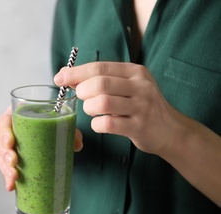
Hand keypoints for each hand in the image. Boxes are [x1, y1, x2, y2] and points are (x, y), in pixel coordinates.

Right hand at [0, 106, 83, 190]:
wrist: (50, 132)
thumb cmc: (51, 124)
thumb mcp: (61, 125)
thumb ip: (70, 131)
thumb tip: (77, 144)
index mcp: (17, 117)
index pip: (4, 122)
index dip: (4, 132)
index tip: (11, 142)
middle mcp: (9, 131)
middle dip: (4, 153)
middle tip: (14, 162)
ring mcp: (7, 146)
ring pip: (0, 156)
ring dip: (5, 168)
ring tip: (14, 177)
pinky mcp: (10, 160)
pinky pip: (5, 168)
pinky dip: (8, 178)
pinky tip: (11, 186)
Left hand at [54, 62, 177, 154]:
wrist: (170, 130)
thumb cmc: (141, 106)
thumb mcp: (126, 86)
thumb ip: (100, 79)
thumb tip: (66, 74)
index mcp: (135, 72)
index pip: (100, 67)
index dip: (75, 72)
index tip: (59, 78)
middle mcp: (140, 86)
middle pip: (100, 83)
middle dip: (82, 91)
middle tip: (82, 98)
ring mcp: (142, 107)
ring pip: (102, 102)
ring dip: (89, 108)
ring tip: (92, 111)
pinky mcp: (139, 127)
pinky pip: (108, 124)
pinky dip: (97, 124)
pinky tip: (100, 124)